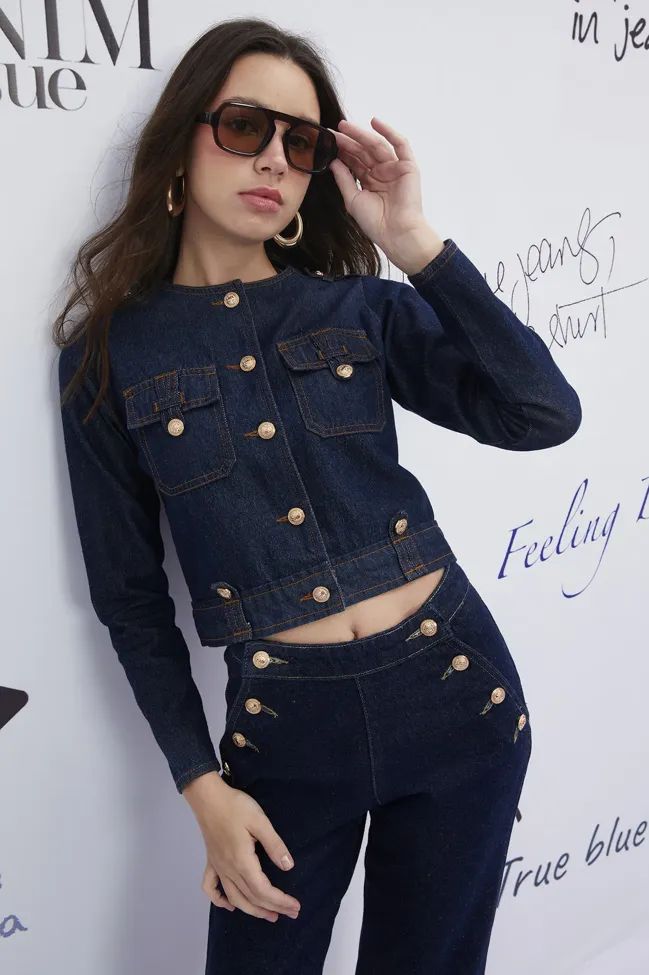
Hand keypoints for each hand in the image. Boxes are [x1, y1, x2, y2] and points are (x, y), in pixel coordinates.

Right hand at [187, 776, 300, 921]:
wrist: (208, 798)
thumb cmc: (236, 807)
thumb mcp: (260, 822)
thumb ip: (275, 845)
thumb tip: (288, 867)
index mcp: (242, 862)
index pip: (263, 891)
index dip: (280, 901)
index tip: (295, 907)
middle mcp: (229, 870)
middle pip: (251, 898)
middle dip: (272, 908)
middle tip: (290, 913)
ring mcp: (218, 867)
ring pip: (234, 898)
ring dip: (252, 910)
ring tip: (269, 915)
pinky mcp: (211, 861)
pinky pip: (211, 888)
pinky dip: (219, 901)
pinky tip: (230, 905)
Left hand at [327, 117, 443, 273]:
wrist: (396, 234)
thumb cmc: (375, 223)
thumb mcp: (353, 200)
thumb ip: (343, 179)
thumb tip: (333, 161)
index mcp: (369, 181)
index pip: (354, 161)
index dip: (341, 151)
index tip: (327, 141)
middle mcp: (381, 172)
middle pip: (363, 151)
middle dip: (348, 140)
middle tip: (333, 131)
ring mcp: (395, 168)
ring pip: (377, 145)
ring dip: (362, 134)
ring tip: (345, 126)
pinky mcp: (408, 167)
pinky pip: (400, 145)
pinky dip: (389, 132)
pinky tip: (375, 122)